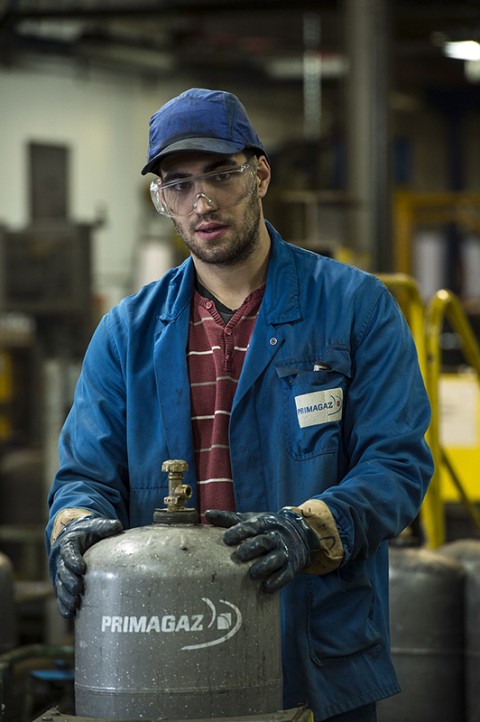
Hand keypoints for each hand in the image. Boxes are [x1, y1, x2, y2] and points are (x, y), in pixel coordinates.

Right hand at [49, 516, 122, 617]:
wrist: (77, 537)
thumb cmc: (88, 533)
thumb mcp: (95, 527)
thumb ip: (105, 527)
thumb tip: (118, 526)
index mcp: (70, 545)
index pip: (69, 553)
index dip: (73, 560)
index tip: (81, 567)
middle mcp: (63, 560)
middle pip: (63, 572)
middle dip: (69, 581)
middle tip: (78, 588)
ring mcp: (63, 573)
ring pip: (61, 586)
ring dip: (66, 596)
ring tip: (74, 605)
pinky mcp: (65, 584)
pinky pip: (61, 596)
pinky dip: (63, 605)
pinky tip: (69, 614)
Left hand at [204, 509, 318, 592]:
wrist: (299, 534)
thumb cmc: (266, 528)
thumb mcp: (250, 520)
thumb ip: (228, 519)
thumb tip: (206, 514)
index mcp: (263, 523)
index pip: (251, 526)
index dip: (239, 531)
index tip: (226, 538)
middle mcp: (275, 536)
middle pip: (264, 541)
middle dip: (252, 548)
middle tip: (239, 555)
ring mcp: (285, 551)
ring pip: (276, 557)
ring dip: (265, 565)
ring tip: (253, 573)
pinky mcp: (292, 566)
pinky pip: (286, 574)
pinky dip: (277, 581)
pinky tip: (267, 587)